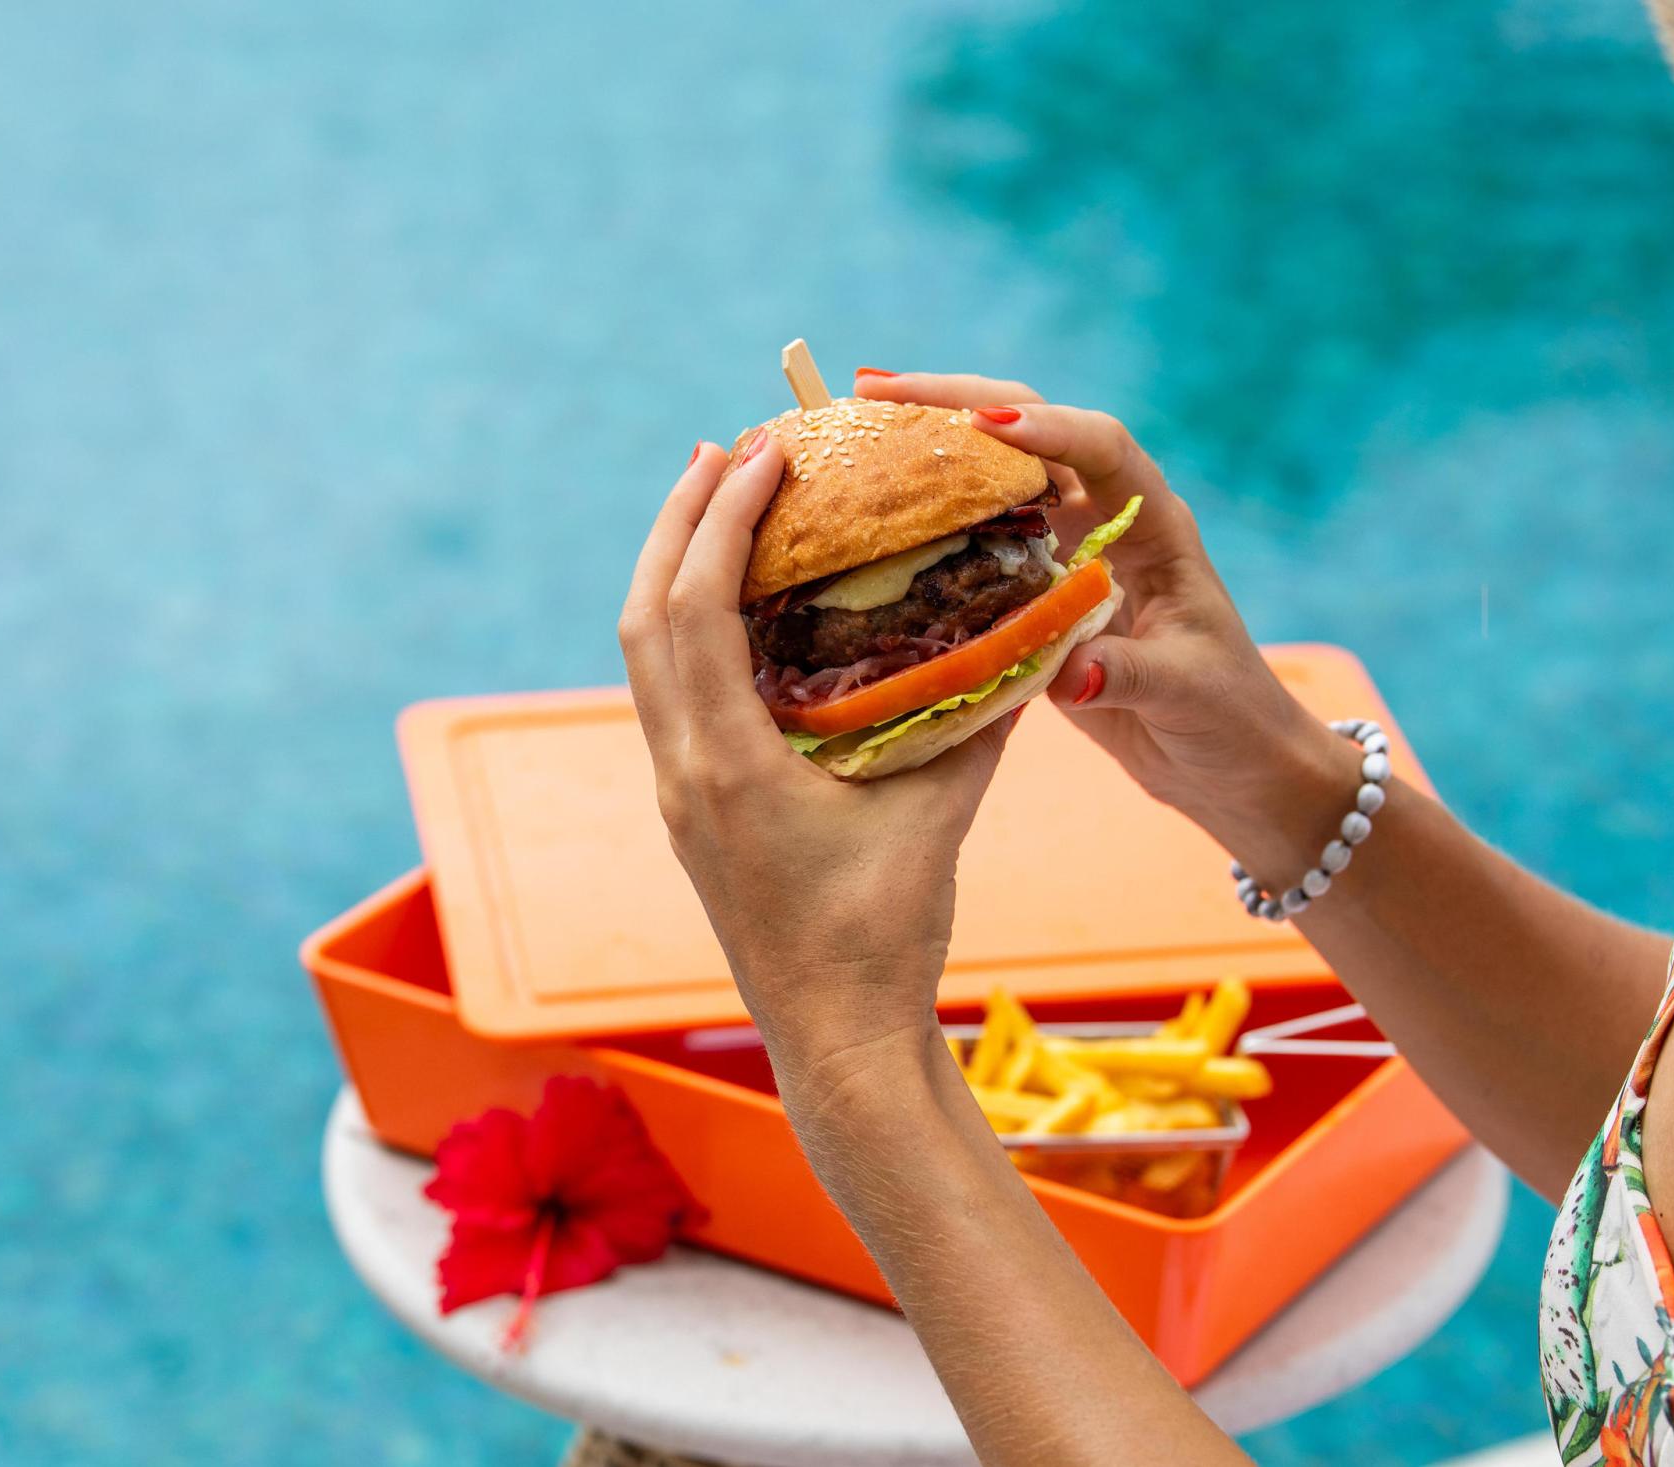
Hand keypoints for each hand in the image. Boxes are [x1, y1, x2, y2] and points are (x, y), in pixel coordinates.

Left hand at [617, 435, 1022, 1099]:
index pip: (698, 606)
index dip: (721, 517)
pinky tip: (736, 607)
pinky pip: (671, 692)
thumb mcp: (938, 812)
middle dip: (675, 523)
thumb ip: (977, 716)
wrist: (837, 1040)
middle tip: (721, 451)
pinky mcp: (691, 809)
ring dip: (672, 571)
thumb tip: (1029, 629)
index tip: (762, 449)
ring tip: (716, 507)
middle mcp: (682, 767)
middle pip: (644, 614)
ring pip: (644, 654)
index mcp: (727, 762)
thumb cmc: (886, 933)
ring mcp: (677, 791)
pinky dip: (688, 628)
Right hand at [854, 372, 1351, 879]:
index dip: (1048, 430)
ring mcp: (1065, 551)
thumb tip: (1070, 673)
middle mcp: (1106, 520)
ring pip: (991, 478)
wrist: (1229, 761)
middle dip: (955, 404)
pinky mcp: (1033, 593)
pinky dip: (923, 521)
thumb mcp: (1187, 692)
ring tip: (854, 431)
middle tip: (872, 393)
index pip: (1101, 447)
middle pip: (1029, 434)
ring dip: (927, 450)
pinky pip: (972, 541)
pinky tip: (868, 515)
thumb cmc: (1227, 715)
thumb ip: (1131, 674)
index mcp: (1154, 524)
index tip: (984, 427)